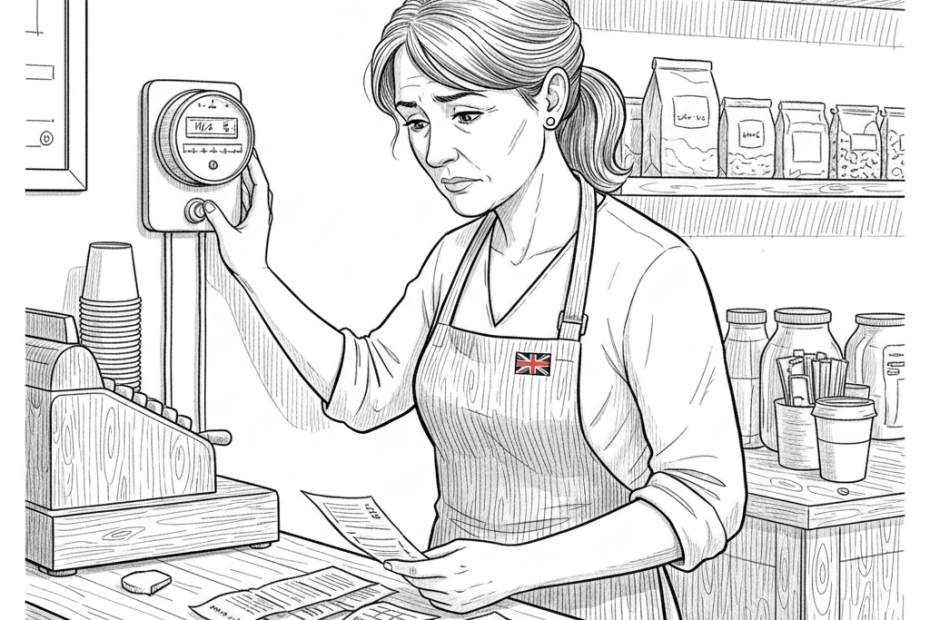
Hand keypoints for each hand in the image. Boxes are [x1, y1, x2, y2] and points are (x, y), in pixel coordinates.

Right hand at [204, 151, 273, 282]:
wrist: (253, 273)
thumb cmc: (246, 258)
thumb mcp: (228, 236)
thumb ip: (218, 219)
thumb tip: (209, 205)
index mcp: (260, 212)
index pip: (260, 183)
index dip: (255, 167)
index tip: (250, 154)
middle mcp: (262, 213)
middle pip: (259, 184)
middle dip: (252, 169)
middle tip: (244, 155)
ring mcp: (259, 218)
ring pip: (255, 192)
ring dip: (248, 179)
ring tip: (240, 166)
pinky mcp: (254, 223)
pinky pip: (250, 201)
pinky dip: (244, 191)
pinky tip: (237, 188)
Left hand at [385, 540, 534, 613]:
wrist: (513, 571)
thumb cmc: (489, 554)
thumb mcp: (461, 544)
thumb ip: (436, 552)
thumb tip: (419, 558)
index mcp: (451, 567)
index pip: (415, 570)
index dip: (399, 567)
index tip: (389, 563)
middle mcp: (451, 587)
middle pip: (418, 583)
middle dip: (411, 574)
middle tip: (411, 566)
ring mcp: (456, 601)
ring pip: (427, 594)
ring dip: (424, 584)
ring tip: (436, 573)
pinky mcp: (461, 611)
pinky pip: (439, 603)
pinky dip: (436, 594)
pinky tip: (445, 584)